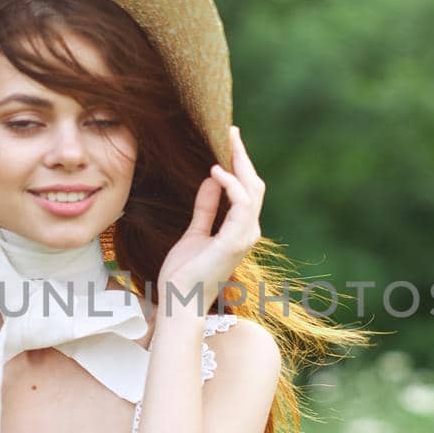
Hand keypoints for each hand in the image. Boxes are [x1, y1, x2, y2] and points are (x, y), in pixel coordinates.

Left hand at [156, 126, 264, 316]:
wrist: (179, 301)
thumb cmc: (185, 273)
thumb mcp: (195, 232)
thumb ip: (206, 208)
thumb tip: (211, 181)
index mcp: (240, 230)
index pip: (247, 190)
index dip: (240, 164)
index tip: (229, 140)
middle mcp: (248, 232)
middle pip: (254, 185)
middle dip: (243, 156)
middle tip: (231, 130)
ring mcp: (244, 237)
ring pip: (252, 190)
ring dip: (240, 164)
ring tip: (227, 142)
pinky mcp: (235, 242)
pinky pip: (241, 204)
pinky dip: (231, 185)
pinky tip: (217, 171)